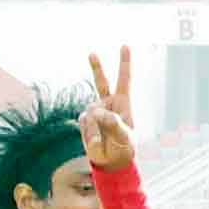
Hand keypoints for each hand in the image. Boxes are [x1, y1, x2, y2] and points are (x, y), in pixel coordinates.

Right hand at [81, 45, 135, 170]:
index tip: (125, 46)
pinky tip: (96, 141)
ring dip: (96, 127)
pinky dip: (89, 132)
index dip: (125, 63)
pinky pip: (84, 121)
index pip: (125, 80)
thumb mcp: (124, 137)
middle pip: (101, 82)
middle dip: (96, 67)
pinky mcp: (85, 120)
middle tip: (92, 53)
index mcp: (123, 104)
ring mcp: (96, 111)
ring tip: (103, 141)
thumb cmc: (124, 148)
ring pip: (91, 111)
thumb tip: (97, 112)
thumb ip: (113, 123)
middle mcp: (108, 104)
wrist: (111, 163)